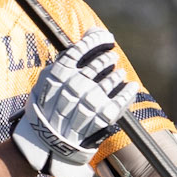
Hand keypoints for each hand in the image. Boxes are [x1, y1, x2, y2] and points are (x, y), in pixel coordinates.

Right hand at [11, 29, 138, 176]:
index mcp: (60, 73)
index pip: (82, 48)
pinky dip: (128, 92)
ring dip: (117, 75)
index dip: (96, 41)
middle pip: (100, 63)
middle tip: (111, 58)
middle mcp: (76, 84)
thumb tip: (90, 33)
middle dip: (108, 58)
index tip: (104, 38)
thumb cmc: (45, 109)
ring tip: (118, 74)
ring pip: (112, 79)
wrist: (47, 143)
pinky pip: (121, 99)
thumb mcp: (46, 81)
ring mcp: (90, 100)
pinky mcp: (102, 116)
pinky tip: (132, 87)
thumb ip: (66, 58)